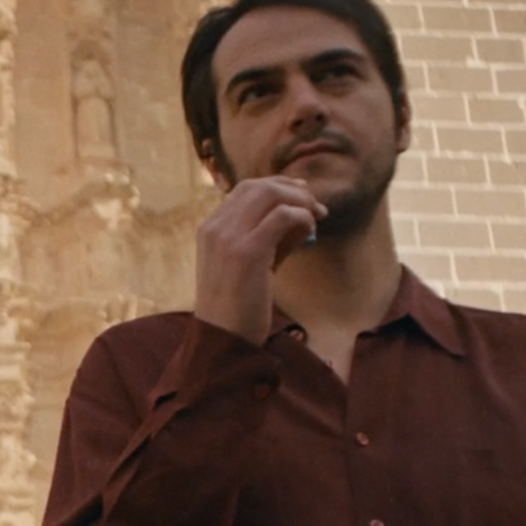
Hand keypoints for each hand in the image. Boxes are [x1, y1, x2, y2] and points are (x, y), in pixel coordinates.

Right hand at [193, 175, 326, 342]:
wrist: (223, 339)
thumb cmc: (238, 307)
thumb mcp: (249, 265)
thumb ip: (271, 238)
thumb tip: (304, 216)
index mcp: (209, 229)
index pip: (245, 189)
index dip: (278, 186)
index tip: (302, 196)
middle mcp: (214, 227)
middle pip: (258, 186)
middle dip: (292, 190)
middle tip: (316, 206)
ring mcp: (228, 237)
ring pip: (270, 194)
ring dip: (300, 201)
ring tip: (316, 218)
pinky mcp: (247, 251)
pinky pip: (282, 216)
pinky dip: (302, 217)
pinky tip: (310, 232)